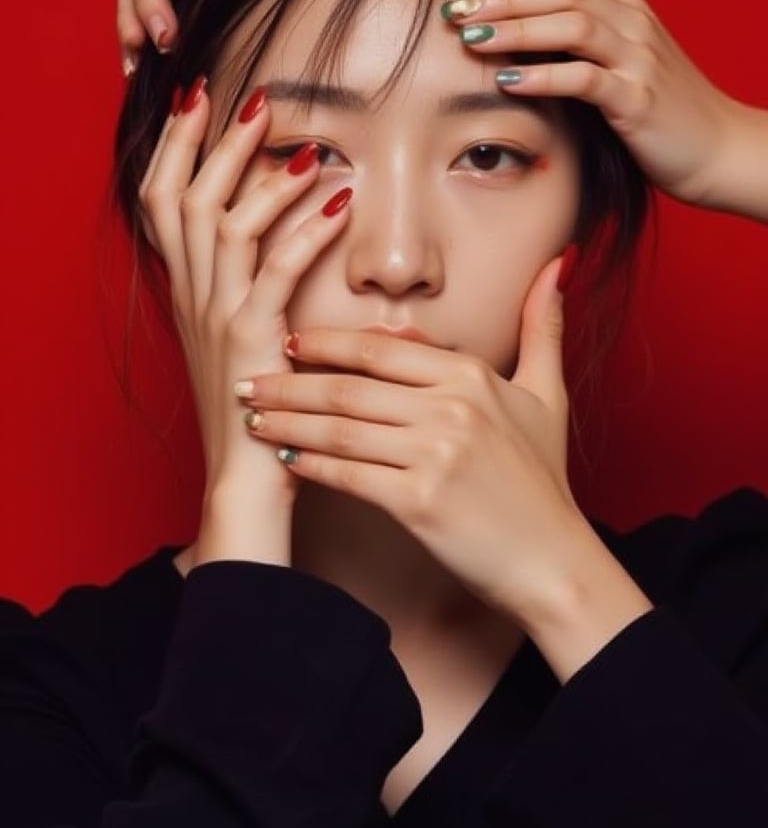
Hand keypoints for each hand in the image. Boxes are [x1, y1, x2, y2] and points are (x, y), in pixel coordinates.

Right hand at [138, 81, 351, 565]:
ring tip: (301, 142)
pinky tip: (337, 203)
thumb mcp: (238, 337)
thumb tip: (275, 232)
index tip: (196, 99)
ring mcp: (217, 316)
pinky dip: (305, 232)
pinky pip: (274, 272)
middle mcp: (193, 296)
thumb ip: (247, 285)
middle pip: (187, 198)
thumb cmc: (254, 406)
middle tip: (253, 98)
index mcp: (187, 290)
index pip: (162, 200)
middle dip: (215, 143)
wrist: (243, 480)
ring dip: (262, 177)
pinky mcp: (249, 340)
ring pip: (225, 224)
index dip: (174, 147)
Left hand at [235, 254, 652, 679]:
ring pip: (339, 427)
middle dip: (288, 382)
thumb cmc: (543, 482)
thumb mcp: (549, 395)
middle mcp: (451, 407)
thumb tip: (556, 264)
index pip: (381, 348)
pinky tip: (285, 459)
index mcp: (471, 374)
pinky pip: (347, 474)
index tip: (288, 343)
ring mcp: (435, 454)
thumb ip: (544, 327)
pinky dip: (310, 465)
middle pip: (348, 385)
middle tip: (247, 379)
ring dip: (287, 421)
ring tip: (252, 417)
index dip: (327, 344)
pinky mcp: (418, 502)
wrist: (555, 564)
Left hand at [443, 0, 737, 210]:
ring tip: (472, 38)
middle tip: (456, 8)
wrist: (716, 145)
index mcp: (627, 3)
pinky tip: (507, 81)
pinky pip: (586, 81)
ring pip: (575, 26)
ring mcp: (638, 61)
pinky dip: (544, 77)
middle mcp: (634, 22)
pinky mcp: (637, 103)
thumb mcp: (627, 36)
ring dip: (518, 29)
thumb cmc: (659, 95)